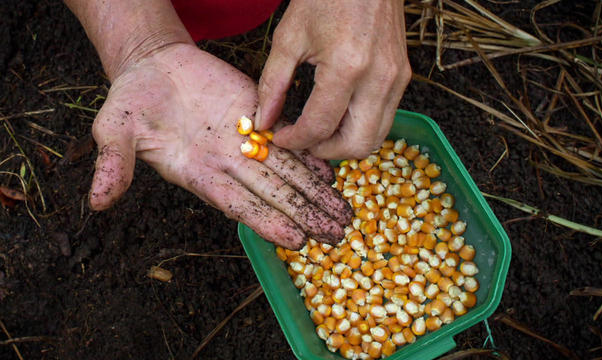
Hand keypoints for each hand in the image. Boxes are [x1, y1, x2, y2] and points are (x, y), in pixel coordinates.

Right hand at [89, 43, 350, 248]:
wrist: (154, 67)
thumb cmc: (132, 101)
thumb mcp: (114, 128)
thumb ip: (113, 163)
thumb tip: (98, 201)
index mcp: (200, 174)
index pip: (239, 204)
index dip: (267, 221)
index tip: (296, 239)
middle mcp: (229, 165)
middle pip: (274, 195)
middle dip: (306, 215)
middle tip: (337, 235)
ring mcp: (245, 142)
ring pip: (288, 173)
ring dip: (316, 194)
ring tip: (343, 214)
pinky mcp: (257, 117)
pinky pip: (287, 141)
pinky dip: (310, 157)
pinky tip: (333, 174)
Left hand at [255, 0, 410, 158]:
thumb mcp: (289, 38)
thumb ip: (273, 84)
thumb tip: (262, 120)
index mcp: (347, 67)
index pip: (320, 126)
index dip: (296, 140)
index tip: (280, 137)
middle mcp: (378, 79)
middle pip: (357, 145)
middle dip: (325, 151)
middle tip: (303, 141)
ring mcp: (396, 80)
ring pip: (375, 138)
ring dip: (345, 143)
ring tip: (319, 130)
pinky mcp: (403, 78)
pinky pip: (383, 119)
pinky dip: (359, 127)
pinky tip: (338, 114)